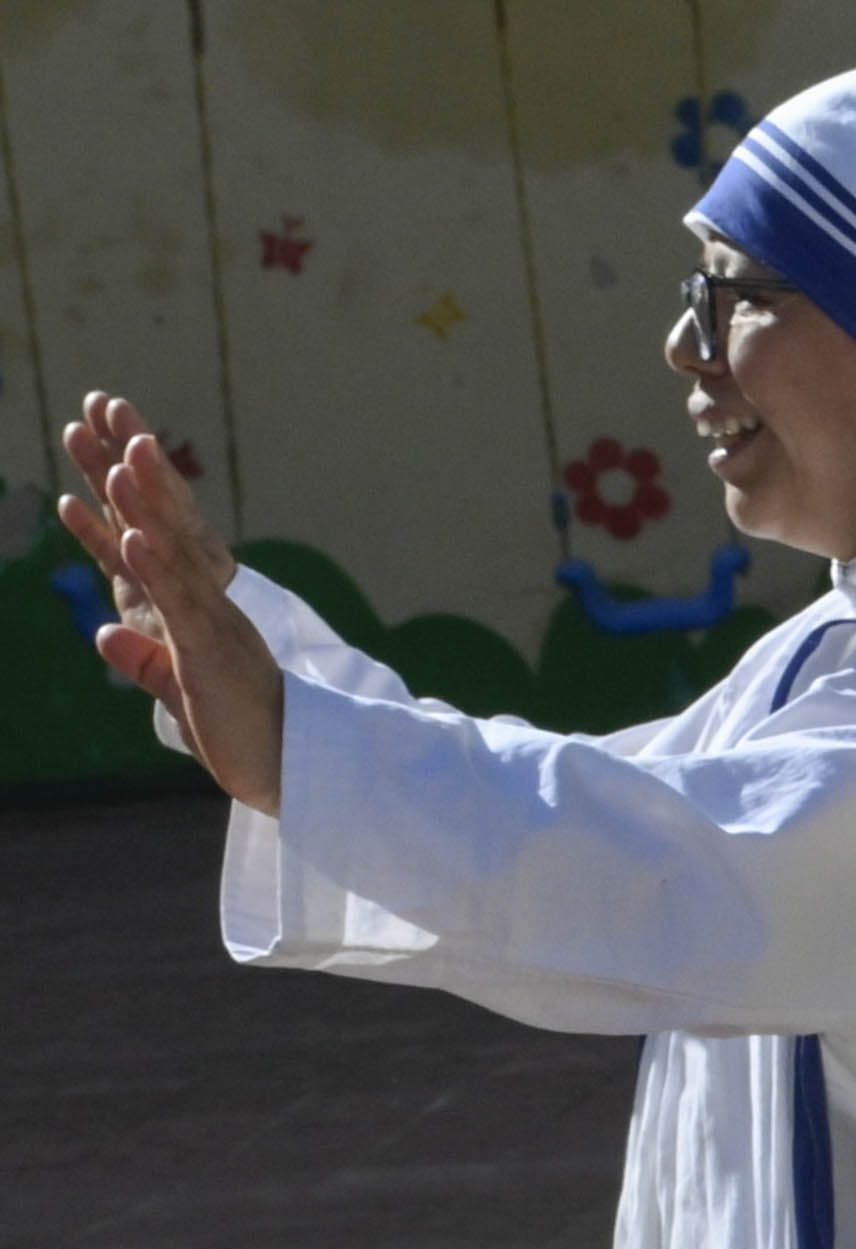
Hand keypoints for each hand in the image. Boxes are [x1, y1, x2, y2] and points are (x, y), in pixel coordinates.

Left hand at [52, 398, 280, 811]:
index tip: (99, 440)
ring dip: (143, 502)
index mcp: (195, 609)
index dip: (123, 488)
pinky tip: (134, 535)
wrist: (295, 773)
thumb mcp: (179, 691)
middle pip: (160, 521)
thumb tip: (107, 633)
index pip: (150, 536)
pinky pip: (180, 604)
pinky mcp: (211, 654)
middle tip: (107, 406)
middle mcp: (204, 603)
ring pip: (171, 551)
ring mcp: (210, 624)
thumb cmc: (244, 734)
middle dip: (131, 465)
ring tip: (119, 454)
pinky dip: (155, 570)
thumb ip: (144, 658)